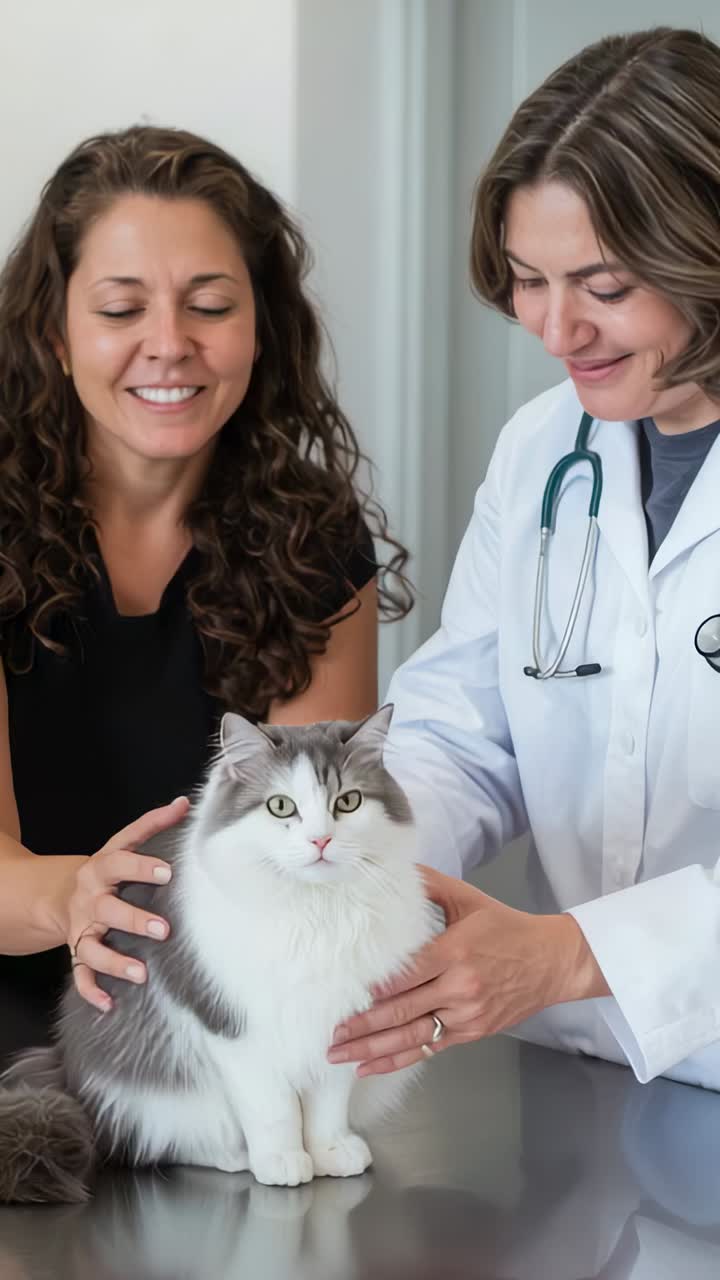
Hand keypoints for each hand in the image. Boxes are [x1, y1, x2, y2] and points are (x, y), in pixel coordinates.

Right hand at [66, 797, 189, 1010]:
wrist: (62, 893)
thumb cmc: (107, 868)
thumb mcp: (123, 843)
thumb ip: (154, 825)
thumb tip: (185, 803)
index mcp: (101, 868)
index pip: (120, 862)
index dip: (142, 866)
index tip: (168, 871)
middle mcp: (89, 899)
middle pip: (108, 909)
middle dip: (134, 920)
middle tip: (163, 930)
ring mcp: (81, 928)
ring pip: (92, 948)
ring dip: (115, 962)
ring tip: (141, 973)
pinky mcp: (76, 951)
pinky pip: (80, 974)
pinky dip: (91, 991)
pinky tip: (109, 1004)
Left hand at [328, 866, 608, 1074]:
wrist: (552, 962)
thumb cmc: (507, 928)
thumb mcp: (469, 900)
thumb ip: (430, 885)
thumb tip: (396, 867)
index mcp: (455, 951)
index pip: (406, 973)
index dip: (374, 988)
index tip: (343, 994)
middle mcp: (459, 987)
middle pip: (401, 1010)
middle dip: (361, 1024)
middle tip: (329, 1032)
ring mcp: (466, 1014)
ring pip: (411, 1036)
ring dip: (371, 1048)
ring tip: (339, 1054)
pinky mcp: (471, 1032)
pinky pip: (428, 1049)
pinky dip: (397, 1059)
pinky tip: (369, 1066)